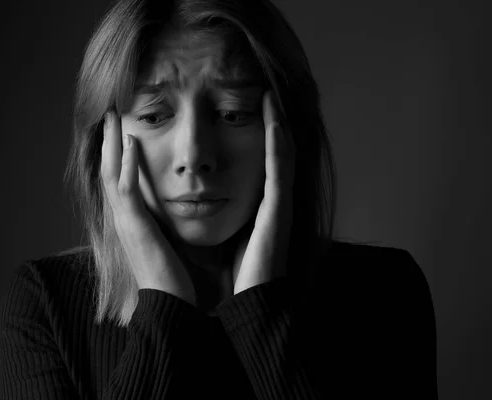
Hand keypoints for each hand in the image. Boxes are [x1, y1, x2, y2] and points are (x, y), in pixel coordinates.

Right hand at [100, 112, 197, 306]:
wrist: (170, 305)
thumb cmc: (172, 276)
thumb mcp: (165, 240)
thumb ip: (163, 221)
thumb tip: (173, 206)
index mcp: (131, 220)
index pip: (117, 178)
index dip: (116, 153)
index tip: (121, 128)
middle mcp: (122, 218)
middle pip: (107, 170)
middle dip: (108, 141)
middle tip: (109, 112)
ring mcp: (125, 222)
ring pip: (111, 173)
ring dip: (112, 144)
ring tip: (114, 116)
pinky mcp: (135, 227)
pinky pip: (126, 190)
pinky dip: (128, 165)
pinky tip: (132, 142)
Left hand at [231, 91, 295, 294]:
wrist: (252, 304)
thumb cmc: (241, 273)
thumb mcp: (233, 233)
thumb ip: (230, 212)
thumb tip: (208, 195)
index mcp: (264, 204)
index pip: (266, 159)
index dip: (263, 131)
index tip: (251, 103)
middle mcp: (277, 199)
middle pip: (279, 150)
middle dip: (274, 120)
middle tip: (267, 89)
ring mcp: (281, 204)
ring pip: (283, 153)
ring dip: (279, 122)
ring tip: (271, 93)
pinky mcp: (279, 211)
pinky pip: (280, 170)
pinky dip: (278, 143)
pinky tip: (274, 121)